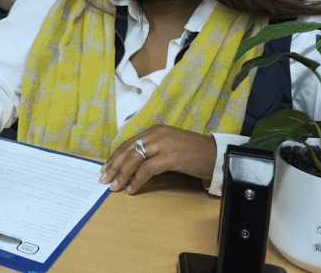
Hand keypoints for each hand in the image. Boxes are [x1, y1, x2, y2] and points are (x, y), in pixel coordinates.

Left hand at [98, 125, 215, 194]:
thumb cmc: (193, 153)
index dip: (115, 157)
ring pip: (134, 159)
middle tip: (104, 179)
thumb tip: (131, 165)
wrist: (217, 154)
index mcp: (155, 130)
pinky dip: (137, 181)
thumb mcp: (169, 145)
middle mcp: (157, 134)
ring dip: (122, 175)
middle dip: (113, 166)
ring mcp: (164, 145)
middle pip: (128, 150)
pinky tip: (132, 190)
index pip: (128, 143)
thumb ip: (152, 150)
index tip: (105, 168)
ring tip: (115, 187)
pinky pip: (148, 170)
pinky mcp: (172, 157)